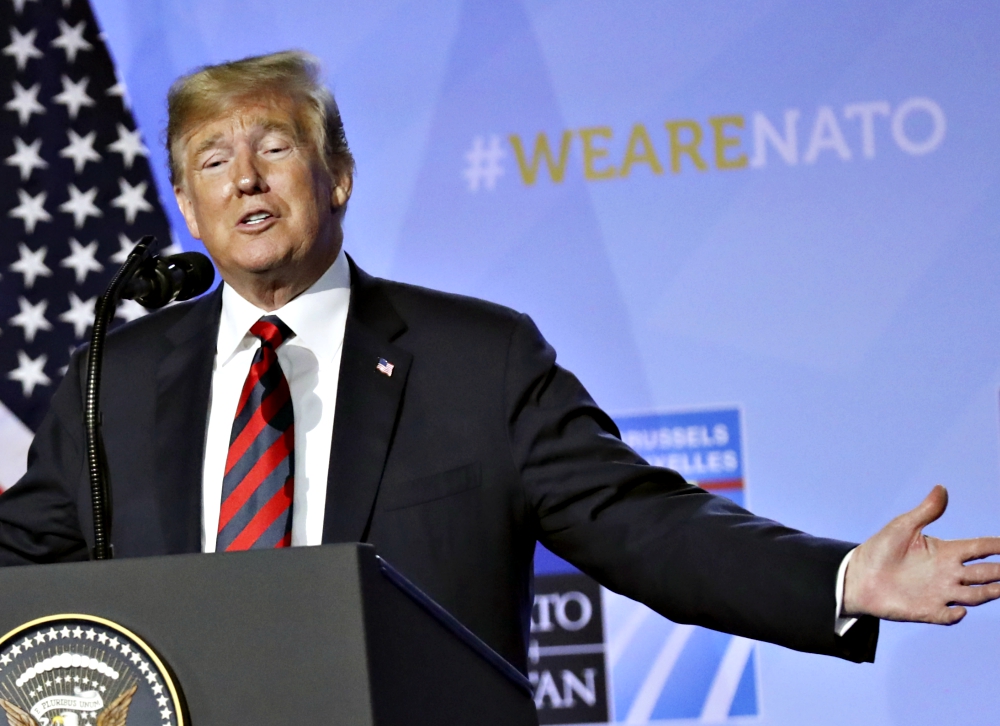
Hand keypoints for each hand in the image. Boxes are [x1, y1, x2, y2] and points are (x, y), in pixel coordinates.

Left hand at [843, 485, 999, 623]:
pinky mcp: (926, 610)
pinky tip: (960, 611)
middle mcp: (948, 573)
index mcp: (945, 552)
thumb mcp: (903, 526)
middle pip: (984, 573)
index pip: (979, 548)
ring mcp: (939, 593)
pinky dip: (954, 615)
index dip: (996, 546)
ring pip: (974, 595)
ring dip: (989, 593)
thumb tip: (941, 488)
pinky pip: (946, 615)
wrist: (858, 576)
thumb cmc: (881, 549)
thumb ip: (925, 511)